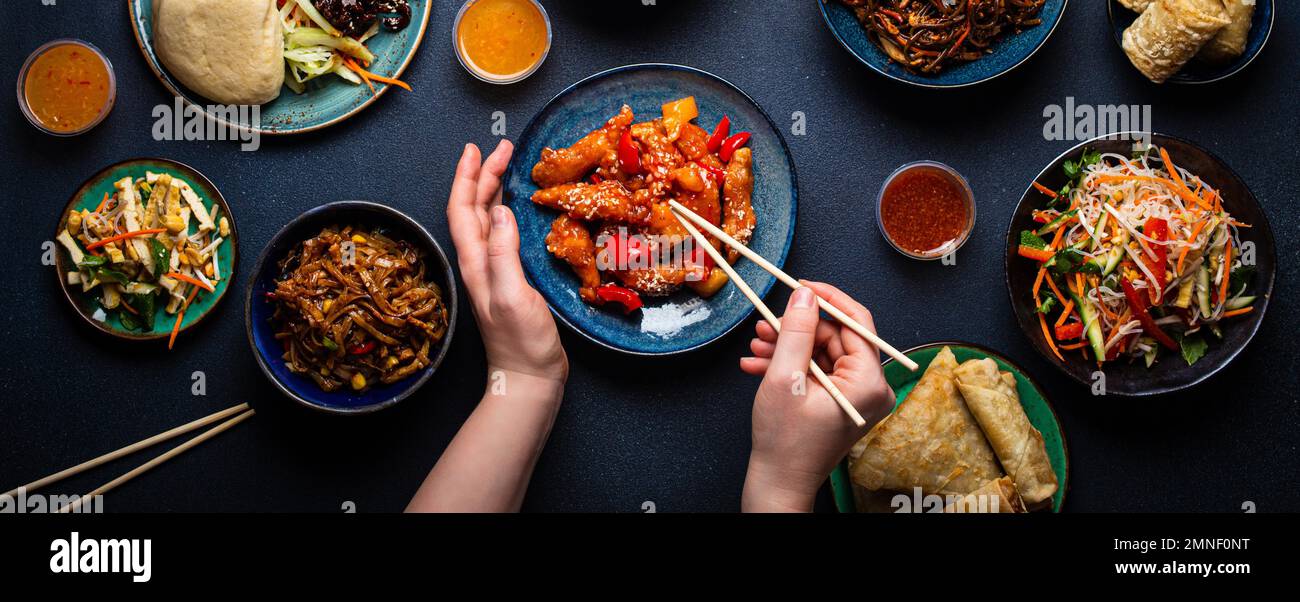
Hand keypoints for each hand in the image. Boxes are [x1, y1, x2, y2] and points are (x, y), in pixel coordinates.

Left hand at [446, 140, 567, 389]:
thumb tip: (501, 211)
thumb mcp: (512, 295)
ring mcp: (492, 271)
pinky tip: (513, 208)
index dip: (467, 177)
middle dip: (482, 174)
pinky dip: (504, 211)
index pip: (462, 210)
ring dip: (491, 189)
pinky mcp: (508, 279)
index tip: (476, 149)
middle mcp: (479, 262)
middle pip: (473, 209)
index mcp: (475, 262)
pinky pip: (500, 234)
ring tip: (504, 165)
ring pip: (485, 219)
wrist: (527, 378)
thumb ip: (504, 254)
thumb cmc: (521, 342)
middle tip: (500, 147)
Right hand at [739, 282, 894, 511]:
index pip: (856, 322)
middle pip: (835, 337)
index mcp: (869, 382)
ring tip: (757, 347)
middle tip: (765, 323)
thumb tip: (805, 295)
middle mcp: (870, 388)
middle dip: (796, 329)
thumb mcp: (785, 377)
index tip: (801, 285)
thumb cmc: (785, 442)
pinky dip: (790, 366)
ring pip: (821, 352)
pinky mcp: (841, 401)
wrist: (778, 482)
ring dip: (787, 347)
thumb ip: (797, 330)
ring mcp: (856, 395)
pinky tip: (759, 365)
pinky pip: (817, 371)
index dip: (827, 299)